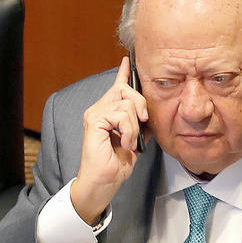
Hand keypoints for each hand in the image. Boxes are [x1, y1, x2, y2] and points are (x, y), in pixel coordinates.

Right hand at [70, 56, 148, 224]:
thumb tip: (147, 113)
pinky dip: (128, 131)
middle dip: (140, 104)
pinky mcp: (94, 120)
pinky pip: (121, 115)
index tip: (128, 60)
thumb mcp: (135, 139)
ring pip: (127, 105)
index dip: (124, 73)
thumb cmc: (115, 164)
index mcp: (107, 112)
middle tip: (143, 122)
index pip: (117, 87)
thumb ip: (139, 123)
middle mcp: (99, 109)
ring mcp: (95, 113)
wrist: (103, 181)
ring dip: (134, 127)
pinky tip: (125, 143)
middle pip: (126, 90)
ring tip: (129, 142)